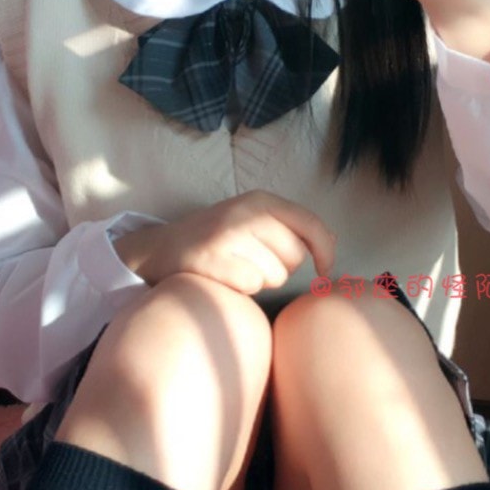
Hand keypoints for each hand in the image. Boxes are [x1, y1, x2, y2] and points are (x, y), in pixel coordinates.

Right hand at [113, 192, 334, 294]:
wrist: (160, 248)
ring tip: (236, 268)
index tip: (325, 269)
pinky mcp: (211, 261)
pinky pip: (252, 286)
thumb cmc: (216, 239)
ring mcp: (227, 236)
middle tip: (253, 261)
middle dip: (281, 267)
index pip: (311, 224)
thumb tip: (330, 244)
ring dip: (261, 281)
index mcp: (260, 200)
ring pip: (275, 275)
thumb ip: (288, 227)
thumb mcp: (251, 219)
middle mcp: (245, 213)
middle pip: (294, 256)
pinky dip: (243, 289)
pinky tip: (224, 279)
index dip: (326, 250)